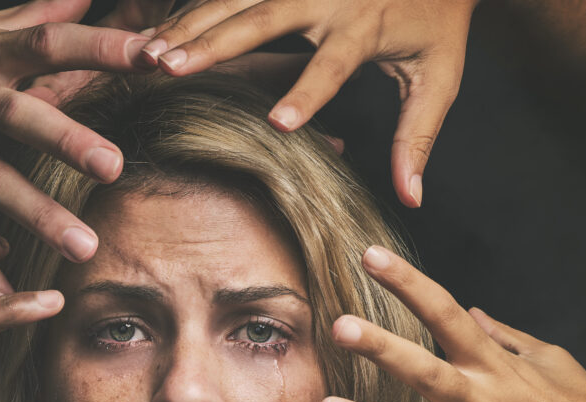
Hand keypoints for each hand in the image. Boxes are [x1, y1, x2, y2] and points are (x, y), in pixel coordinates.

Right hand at [138, 0, 478, 206]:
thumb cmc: (435, 22)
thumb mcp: (439, 78)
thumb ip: (417, 137)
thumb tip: (410, 199)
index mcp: (368, 24)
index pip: (334, 63)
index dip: (306, 92)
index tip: (277, 123)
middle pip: (263, 17)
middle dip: (212, 44)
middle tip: (169, 70)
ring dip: (186, 26)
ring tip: (146, 56)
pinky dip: (189, 11)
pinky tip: (154, 37)